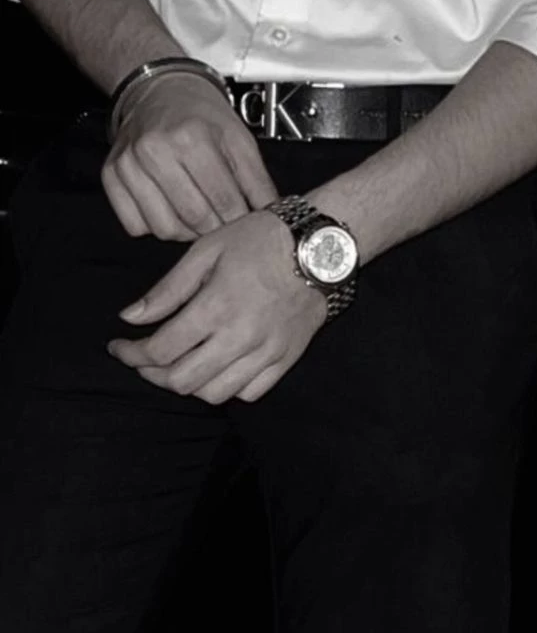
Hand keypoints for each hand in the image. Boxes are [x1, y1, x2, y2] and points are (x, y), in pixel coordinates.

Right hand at [101, 73, 278, 242]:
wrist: (160, 90)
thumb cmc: (200, 113)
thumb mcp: (238, 137)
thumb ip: (257, 178)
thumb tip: (272, 212)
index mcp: (191, 137)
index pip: (222, 200)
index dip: (238, 218)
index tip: (244, 221)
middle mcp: (155, 151)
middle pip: (193, 217)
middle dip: (215, 227)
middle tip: (223, 221)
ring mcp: (129, 165)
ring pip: (163, 228)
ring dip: (186, 231)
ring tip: (198, 213)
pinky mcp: (111, 176)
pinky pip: (135, 226)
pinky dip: (156, 226)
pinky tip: (170, 207)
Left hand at [107, 210, 326, 403]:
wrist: (321, 246)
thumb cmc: (261, 238)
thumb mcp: (207, 250)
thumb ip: (167, 289)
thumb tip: (130, 318)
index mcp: (216, 306)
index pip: (161, 350)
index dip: (131, 353)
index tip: (119, 346)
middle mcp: (240, 337)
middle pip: (182, 381)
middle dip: (152, 374)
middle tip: (143, 358)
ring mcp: (266, 353)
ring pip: (214, 394)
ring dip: (188, 384)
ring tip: (178, 363)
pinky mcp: (286, 359)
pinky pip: (249, 393)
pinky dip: (226, 388)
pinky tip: (217, 367)